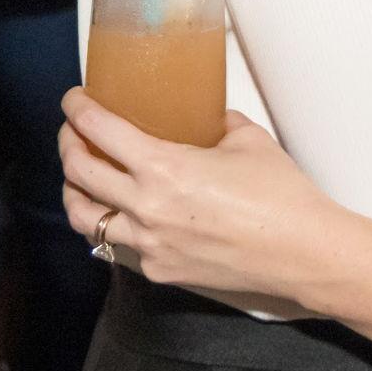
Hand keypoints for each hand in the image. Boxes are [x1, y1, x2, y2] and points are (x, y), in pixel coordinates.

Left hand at [58, 89, 335, 298]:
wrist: (303, 252)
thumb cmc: (282, 196)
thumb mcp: (248, 140)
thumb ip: (218, 123)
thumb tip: (208, 117)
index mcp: (164, 168)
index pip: (99, 131)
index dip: (78, 110)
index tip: (74, 100)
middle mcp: (147, 208)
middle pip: (78, 172)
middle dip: (68, 144)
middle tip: (74, 131)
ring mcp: (150, 244)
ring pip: (85, 218)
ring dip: (75, 191)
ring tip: (80, 177)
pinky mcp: (161, 270)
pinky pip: (122, 245)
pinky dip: (115, 225)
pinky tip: (124, 214)